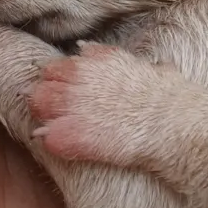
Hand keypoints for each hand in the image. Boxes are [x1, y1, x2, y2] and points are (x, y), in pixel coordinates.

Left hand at [30, 42, 185, 166]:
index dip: (64, 80)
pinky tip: (67, 148)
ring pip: (37, 103)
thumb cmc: (169, 97)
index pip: (61, 64)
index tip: (72, 91)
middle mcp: (79, 75)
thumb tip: (146, 65)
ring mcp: (71, 104)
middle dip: (49, 95)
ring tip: (60, 128)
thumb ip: (134, 65)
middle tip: (62, 111)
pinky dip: (53, 143)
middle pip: (44, 81)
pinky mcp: (68, 134)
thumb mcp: (152, 68)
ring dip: (46, 115)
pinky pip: (45, 137)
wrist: (170, 123)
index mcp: (97, 59)